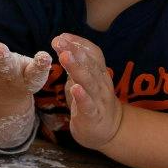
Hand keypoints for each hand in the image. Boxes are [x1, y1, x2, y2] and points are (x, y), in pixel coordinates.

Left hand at [53, 33, 123, 148]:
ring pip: (89, 82)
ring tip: (65, 57)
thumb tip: (62, 43)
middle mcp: (101, 83)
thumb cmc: (91, 101)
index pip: (94, 53)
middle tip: (59, 41)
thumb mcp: (82, 79)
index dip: (79, 43)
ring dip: (77, 68)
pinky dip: (82, 96)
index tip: (62, 36)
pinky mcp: (93, 116)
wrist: (108, 130)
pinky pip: (89, 105)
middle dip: (74, 51)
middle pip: (90, 64)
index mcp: (99, 73)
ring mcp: (99, 100)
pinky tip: (75, 89)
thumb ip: (74, 63)